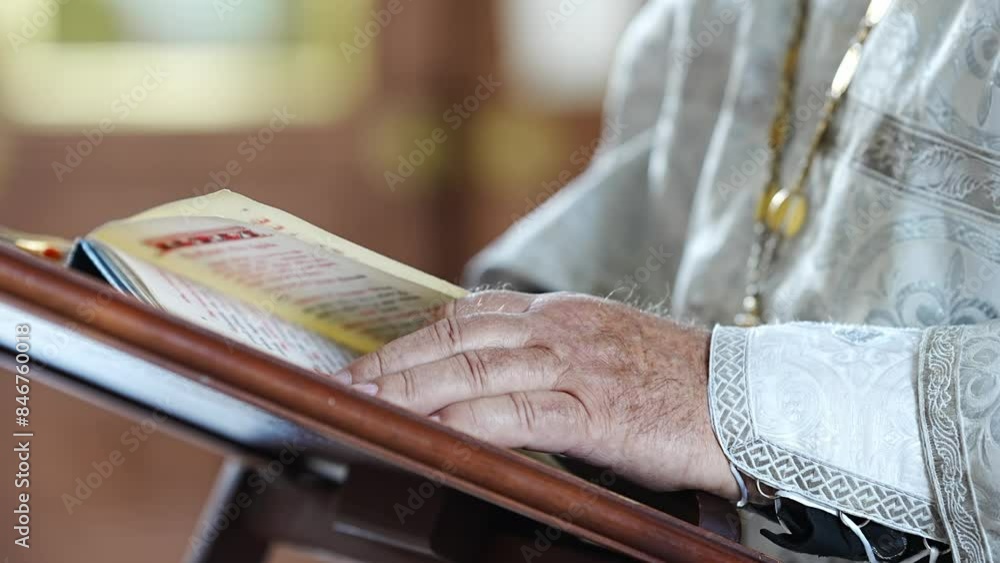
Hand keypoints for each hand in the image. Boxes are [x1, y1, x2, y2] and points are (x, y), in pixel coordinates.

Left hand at [337, 290, 737, 498]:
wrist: (745, 398)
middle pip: (458, 340)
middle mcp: (559, 331)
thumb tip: (488, 373)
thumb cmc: (673, 381)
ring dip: (413, 388)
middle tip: (345, 383)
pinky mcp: (599, 412)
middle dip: (394, 363)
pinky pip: (522, 413)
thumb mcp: (602, 349)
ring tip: (366, 406)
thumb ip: (546, 354)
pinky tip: (436, 431)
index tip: (370, 359)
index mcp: (558, 315)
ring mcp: (578, 368)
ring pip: (478, 369)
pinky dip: (472, 420)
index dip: (411, 338)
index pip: (468, 315)